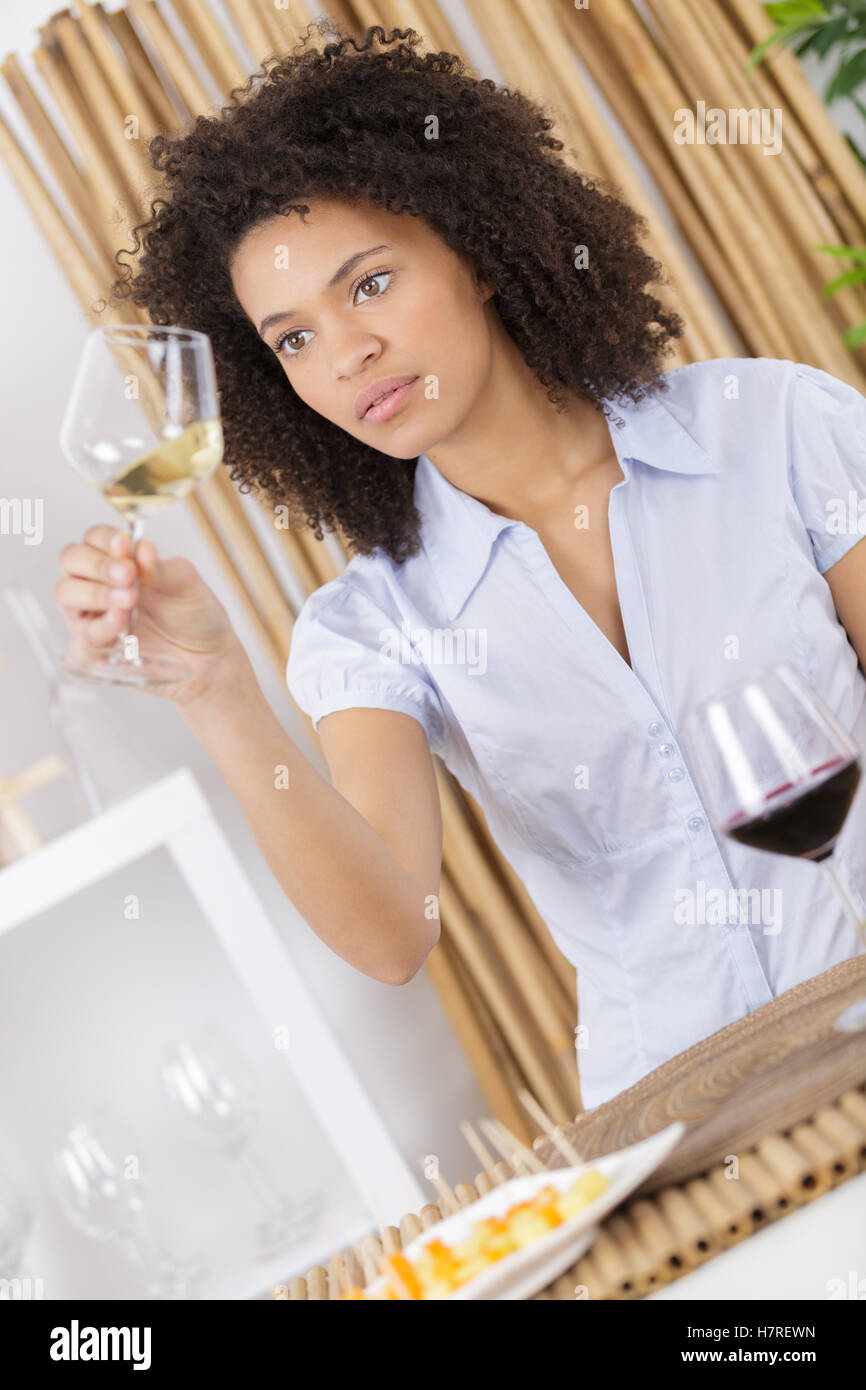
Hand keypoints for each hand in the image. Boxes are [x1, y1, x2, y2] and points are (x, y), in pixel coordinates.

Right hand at [54, 524, 241, 704]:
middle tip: (127, 574)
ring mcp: (92, 614)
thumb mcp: (185, 583)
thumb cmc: (193, 614)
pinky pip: (83, 633)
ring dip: (95, 592)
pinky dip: (101, 624)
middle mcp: (98, 582)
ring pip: (66, 593)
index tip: (125, 545)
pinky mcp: (94, 646)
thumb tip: (143, 549)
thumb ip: (160, 567)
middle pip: (71, 560)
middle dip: (97, 564)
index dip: (105, 539)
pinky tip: (120, 619)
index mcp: (118, 560)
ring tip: (128, 598)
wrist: (208, 656)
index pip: (94, 538)